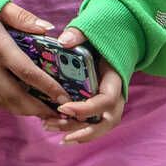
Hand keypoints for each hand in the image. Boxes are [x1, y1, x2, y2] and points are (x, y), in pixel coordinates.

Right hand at [0, 2, 68, 114]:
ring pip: (3, 103)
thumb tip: (47, 28)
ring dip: (24, 111)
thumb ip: (24, 18)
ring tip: (43, 111)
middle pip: (16, 97)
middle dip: (38, 109)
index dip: (48, 88)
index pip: (28, 73)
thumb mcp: (0, 6)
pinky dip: (8, 106)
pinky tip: (19, 104)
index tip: (64, 97)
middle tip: (57, 113)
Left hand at [51, 30, 125, 145]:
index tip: (63, 107)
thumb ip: (79, 34)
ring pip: (98, 127)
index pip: (106, 100)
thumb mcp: (92, 32)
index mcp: (115, 79)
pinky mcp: (99, 108)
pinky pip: (91, 124)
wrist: (113, 44)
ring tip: (48, 127)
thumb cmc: (101, 40)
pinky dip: (76, 130)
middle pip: (106, 121)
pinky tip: (56, 130)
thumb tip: (64, 41)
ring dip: (75, 132)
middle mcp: (116, 96)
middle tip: (60, 133)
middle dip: (83, 130)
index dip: (87, 108)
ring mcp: (109, 105)